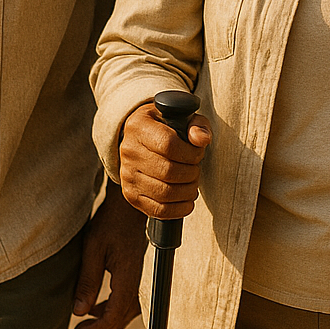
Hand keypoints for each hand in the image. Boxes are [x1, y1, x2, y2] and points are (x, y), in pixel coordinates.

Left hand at [71, 184, 147, 328]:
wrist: (131, 204)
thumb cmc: (111, 221)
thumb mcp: (93, 248)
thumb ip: (88, 281)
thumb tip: (78, 311)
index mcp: (128, 277)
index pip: (114, 316)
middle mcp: (139, 281)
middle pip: (122, 318)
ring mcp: (141, 277)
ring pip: (127, 311)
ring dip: (107, 319)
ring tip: (86, 318)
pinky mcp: (139, 273)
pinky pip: (129, 300)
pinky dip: (113, 307)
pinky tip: (97, 303)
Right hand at [118, 101, 211, 220]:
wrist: (140, 141)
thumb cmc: (165, 128)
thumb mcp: (181, 118)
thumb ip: (196, 125)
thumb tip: (202, 140)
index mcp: (139, 127)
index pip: (168, 144)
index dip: (190, 153)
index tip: (198, 153)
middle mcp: (129, 151)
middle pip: (168, 171)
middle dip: (191, 173)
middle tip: (196, 169)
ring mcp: (127, 175)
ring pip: (165, 193)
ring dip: (188, 191)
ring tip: (192, 184)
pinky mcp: (131, 195)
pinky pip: (158, 210)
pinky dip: (179, 209)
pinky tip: (186, 200)